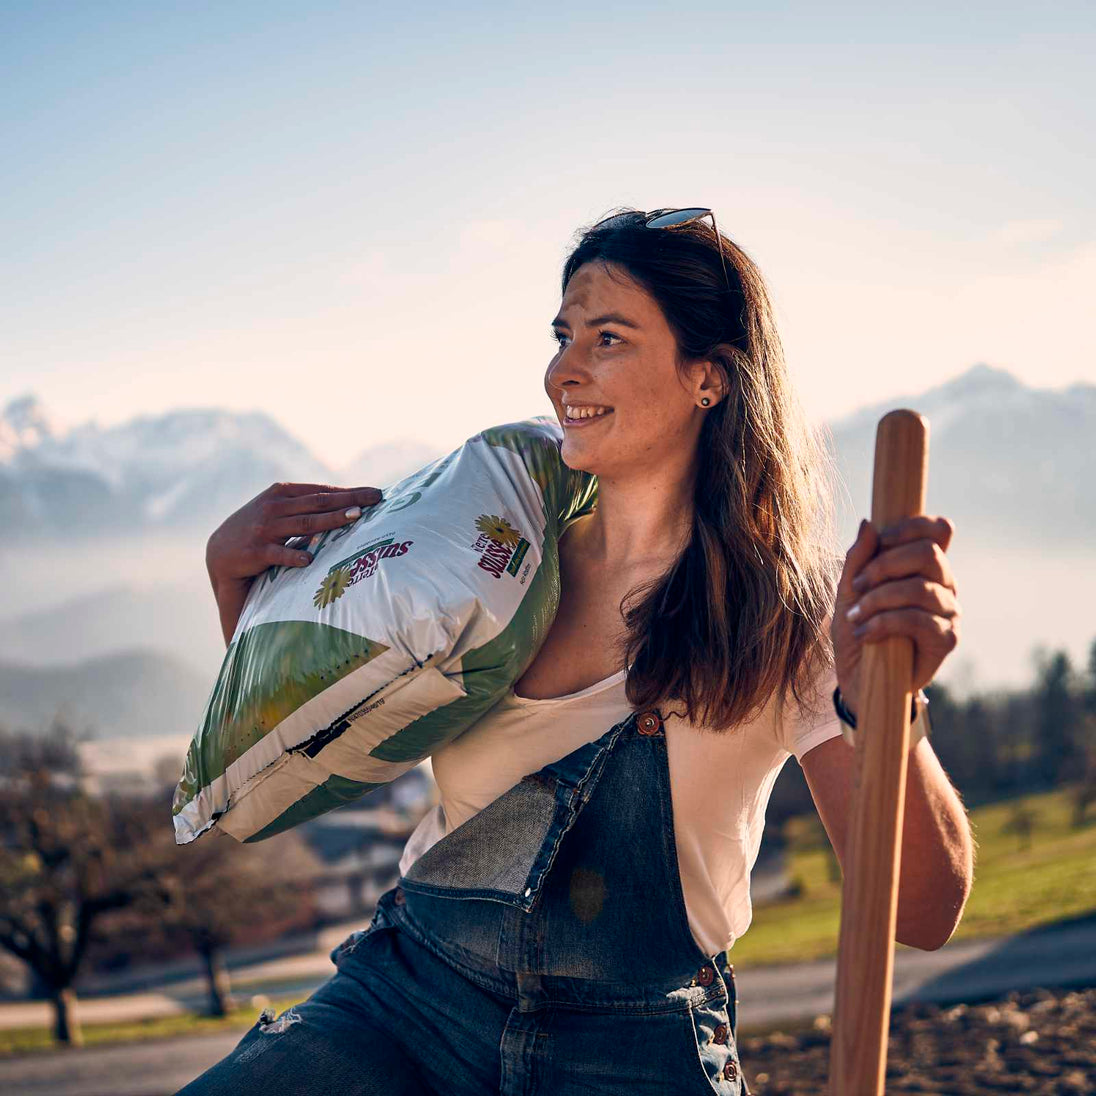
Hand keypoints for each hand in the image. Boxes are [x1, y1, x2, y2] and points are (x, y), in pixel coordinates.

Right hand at [205, 481, 382, 587]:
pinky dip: (294, 556)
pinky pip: (279, 553)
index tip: (375, 493)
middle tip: (375, 500)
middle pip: (319, 503)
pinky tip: (310, 559)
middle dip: (350, 501)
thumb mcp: (279, 509)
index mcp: (282, 492)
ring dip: (331, 520)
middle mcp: (275, 506)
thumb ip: (306, 504)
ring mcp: (266, 528)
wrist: (221, 550)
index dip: (350, 492)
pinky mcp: (257, 551)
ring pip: (305, 524)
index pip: (322, 491)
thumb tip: (347, 501)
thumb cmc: (260, 527)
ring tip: (355, 518)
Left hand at [832, 515, 961, 716]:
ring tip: (854, 616)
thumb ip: (858, 559)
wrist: (859, 678)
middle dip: (884, 565)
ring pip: (920, 589)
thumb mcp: (848, 591)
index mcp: (925, 566)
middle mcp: (944, 585)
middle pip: (929, 553)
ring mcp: (949, 612)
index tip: (879, 540)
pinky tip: (864, 634)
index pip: (937, 530)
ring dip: (878, 600)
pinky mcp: (947, 640)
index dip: (911, 527)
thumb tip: (869, 523)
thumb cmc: (858, 628)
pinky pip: (919, 620)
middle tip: (856, 586)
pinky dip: (883, 624)